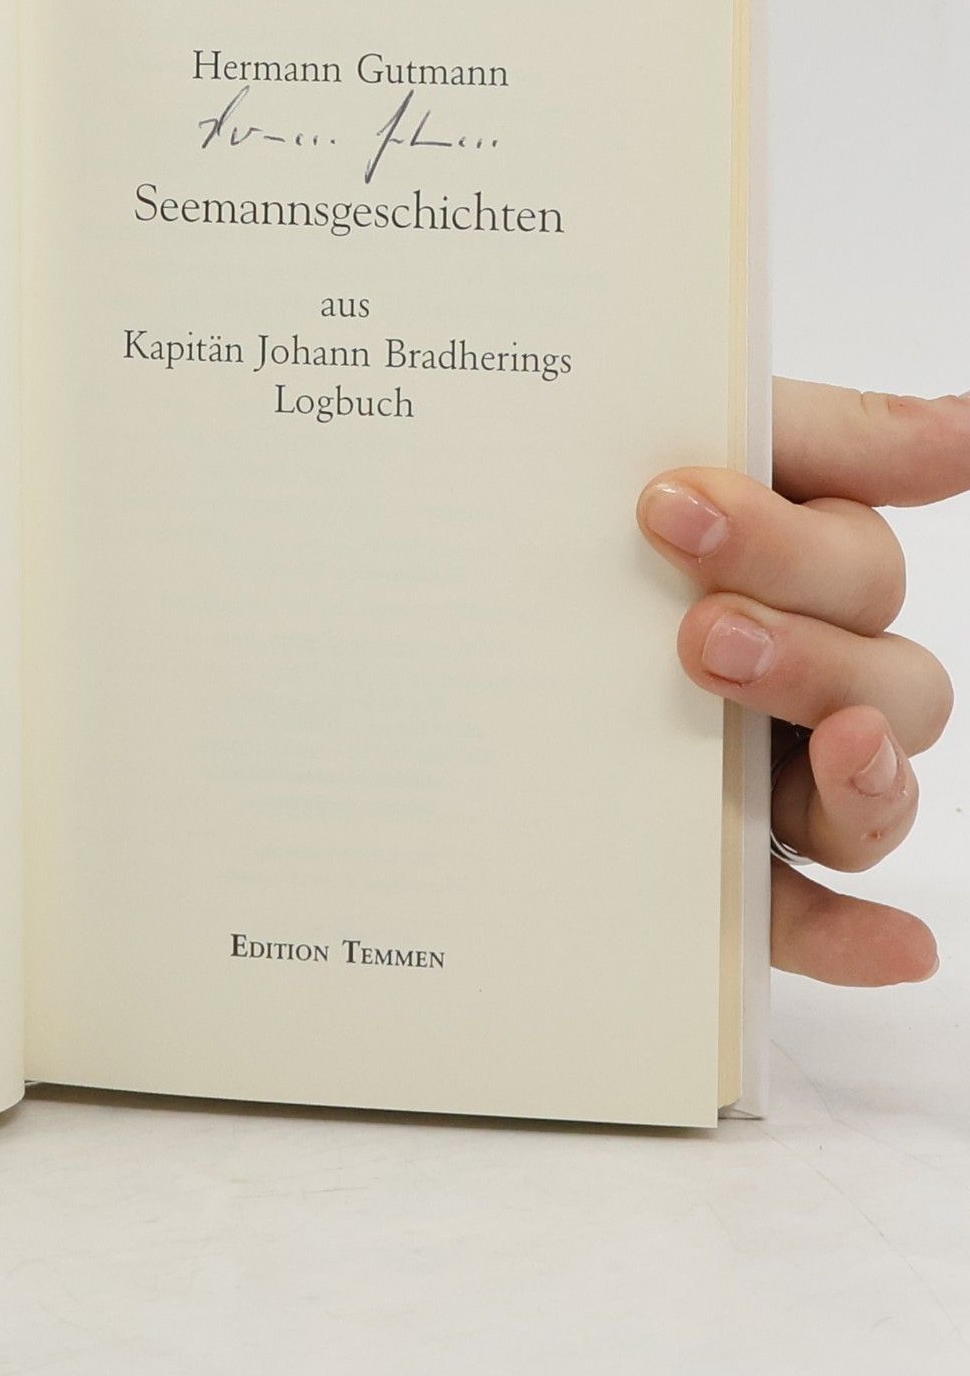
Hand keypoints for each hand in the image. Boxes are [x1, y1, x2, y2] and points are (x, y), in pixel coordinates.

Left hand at [638, 380, 967, 984]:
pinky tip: (895, 946)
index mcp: (806, 575)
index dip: (780, 538)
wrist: (456, 571)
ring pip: (870, 791)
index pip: (853, 566)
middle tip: (697, 632)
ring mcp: (778, 775)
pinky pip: (807, 911)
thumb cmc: (582, 511)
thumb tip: (962, 429)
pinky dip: (857, 934)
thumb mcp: (674, 442)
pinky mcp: (733, 867)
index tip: (666, 500)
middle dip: (803, 652)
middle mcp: (812, 676)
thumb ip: (819, 433)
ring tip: (827, 745)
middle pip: (886, 680)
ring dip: (864, 776)